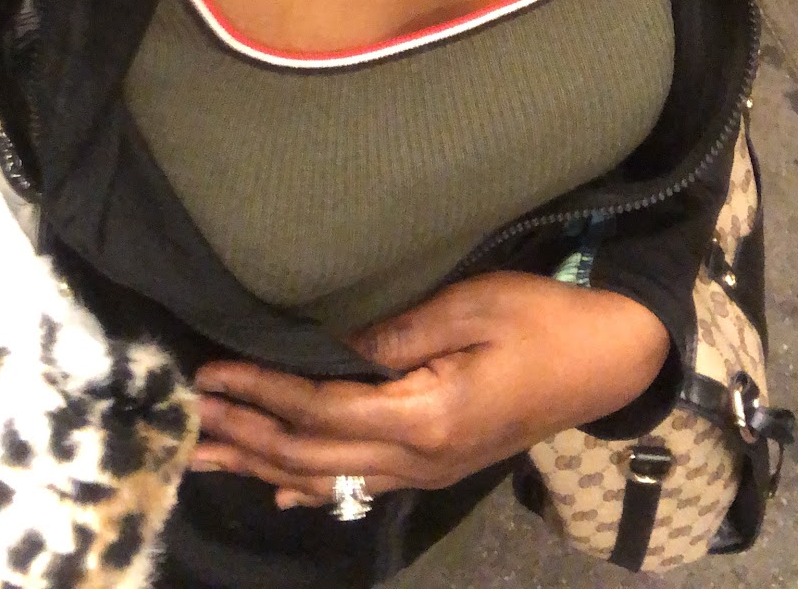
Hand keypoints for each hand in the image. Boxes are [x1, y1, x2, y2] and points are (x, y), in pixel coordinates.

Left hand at [191, 271, 668, 508]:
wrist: (610, 361)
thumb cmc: (544, 319)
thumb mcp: (471, 305)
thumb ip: (395, 332)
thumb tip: (325, 347)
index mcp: (427, 415)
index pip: (322, 409)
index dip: (262, 392)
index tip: (211, 373)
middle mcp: (420, 457)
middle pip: (313, 454)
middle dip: (247, 434)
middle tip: (188, 418)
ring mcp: (428, 470)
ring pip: (328, 478)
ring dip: (263, 464)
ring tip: (208, 454)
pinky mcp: (436, 465)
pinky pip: (359, 484)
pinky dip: (311, 486)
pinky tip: (278, 492)